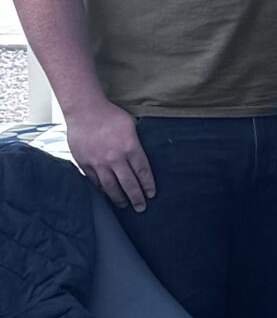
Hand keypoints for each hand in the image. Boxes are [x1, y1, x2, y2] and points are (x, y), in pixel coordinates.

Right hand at [65, 98, 154, 212]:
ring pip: (111, 187)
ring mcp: (98, 163)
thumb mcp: (132, 125)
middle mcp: (115, 158)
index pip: (143, 173)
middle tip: (141, 207)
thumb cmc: (110, 115)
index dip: (148, 186)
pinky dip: (102, 189)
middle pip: (129, 184)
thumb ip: (137, 143)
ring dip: (119, 198)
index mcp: (130, 148)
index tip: (151, 194)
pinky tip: (107, 193)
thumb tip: (142, 156)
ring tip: (124, 205)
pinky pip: (95, 181)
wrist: (84, 110)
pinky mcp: (85, 164)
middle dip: (137, 198)